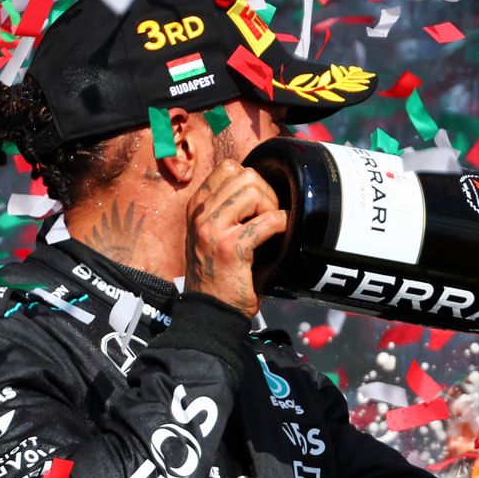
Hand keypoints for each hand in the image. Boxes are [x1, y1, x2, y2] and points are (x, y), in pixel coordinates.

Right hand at [184, 159, 288, 317]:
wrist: (211, 309)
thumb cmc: (220, 273)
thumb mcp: (214, 234)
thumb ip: (229, 209)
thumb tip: (261, 187)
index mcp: (197, 206)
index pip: (229, 168)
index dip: (253, 181)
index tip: (259, 205)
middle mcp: (201, 213)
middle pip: (245, 176)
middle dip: (266, 193)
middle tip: (270, 216)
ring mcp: (213, 229)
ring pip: (254, 192)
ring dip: (272, 208)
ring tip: (271, 228)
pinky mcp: (231, 247)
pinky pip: (268, 221)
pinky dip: (281, 225)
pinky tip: (280, 236)